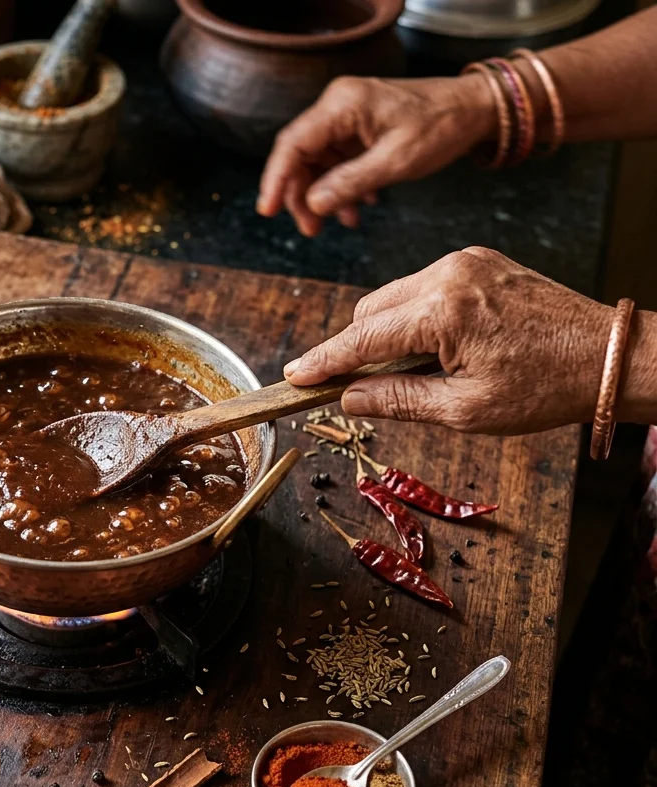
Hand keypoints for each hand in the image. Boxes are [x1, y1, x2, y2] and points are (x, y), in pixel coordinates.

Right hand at [257, 75, 497, 236]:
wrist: (475, 109)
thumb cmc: (442, 126)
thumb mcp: (396, 161)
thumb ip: (350, 183)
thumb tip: (312, 204)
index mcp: (342, 105)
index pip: (293, 144)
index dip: (276, 180)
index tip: (267, 211)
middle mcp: (337, 105)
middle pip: (300, 155)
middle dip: (302, 195)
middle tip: (312, 230)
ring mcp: (346, 116)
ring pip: (316, 162)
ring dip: (324, 196)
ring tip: (343, 222)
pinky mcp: (357, 128)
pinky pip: (336, 161)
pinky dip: (342, 187)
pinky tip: (360, 206)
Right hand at [282, 248, 614, 434]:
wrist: (609, 356)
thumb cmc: (545, 388)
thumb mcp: (465, 410)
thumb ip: (396, 400)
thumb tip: (347, 400)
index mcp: (444, 311)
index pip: (362, 338)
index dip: (324, 362)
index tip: (294, 377)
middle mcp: (449, 274)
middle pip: (370, 310)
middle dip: (354, 348)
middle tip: (347, 386)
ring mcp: (465, 262)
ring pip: (393, 296)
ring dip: (384, 331)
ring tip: (402, 371)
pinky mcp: (478, 260)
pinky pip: (422, 287)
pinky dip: (412, 315)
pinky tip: (428, 346)